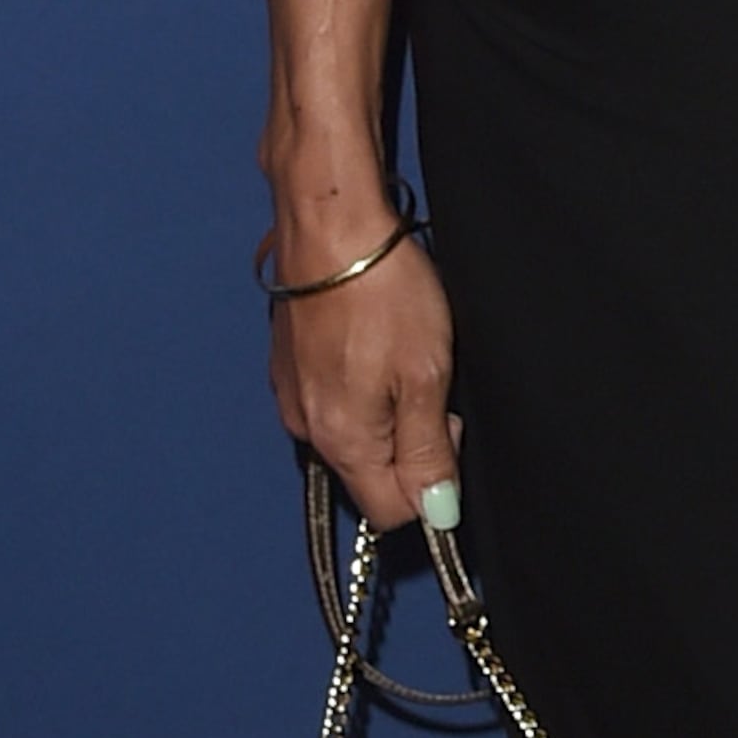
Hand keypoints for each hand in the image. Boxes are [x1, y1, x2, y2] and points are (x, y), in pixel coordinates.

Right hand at [269, 227, 459, 526]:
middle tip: (429, 385)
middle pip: (372, 474)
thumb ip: (428, 451)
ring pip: (356, 435)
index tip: (447, 434)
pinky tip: (374, 341)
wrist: (330, 225)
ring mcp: (294, 396)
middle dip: (411, 445)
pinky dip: (362, 384)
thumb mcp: (425, 378)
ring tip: (400, 355)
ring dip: (388, 411)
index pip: (390, 512)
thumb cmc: (379, 292)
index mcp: (342, 442)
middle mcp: (307, 428)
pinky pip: (335, 401)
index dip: (431, 486)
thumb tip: (436, 512)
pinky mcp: (290, 366)